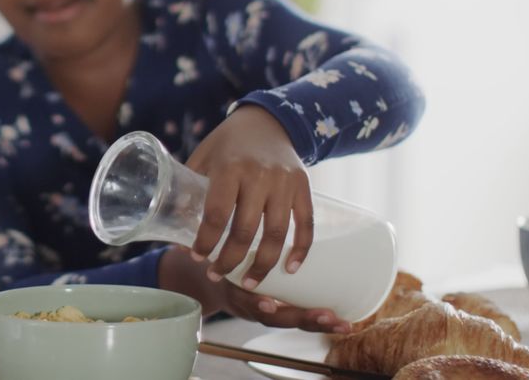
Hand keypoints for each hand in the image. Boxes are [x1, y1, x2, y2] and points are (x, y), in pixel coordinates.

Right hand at [158, 246, 348, 333]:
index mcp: (229, 291)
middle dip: (300, 318)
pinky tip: (339, 318)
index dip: (257, 303)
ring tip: (340, 322)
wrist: (201, 279)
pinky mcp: (275, 307)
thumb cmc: (204, 257)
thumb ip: (201, 232)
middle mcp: (247, 303)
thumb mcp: (200, 247)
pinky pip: (295, 315)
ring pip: (290, 320)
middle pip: (274, 317)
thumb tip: (188, 206)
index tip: (269, 304)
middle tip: (325, 316)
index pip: (244, 301)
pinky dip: (314, 317)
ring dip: (315, 321)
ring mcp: (262, 308)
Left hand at [185, 105, 313, 289]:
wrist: (268, 120)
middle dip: (230, 259)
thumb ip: (189, 188)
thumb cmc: (227, 142)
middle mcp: (260, 175)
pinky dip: (300, 249)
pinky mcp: (304, 186)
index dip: (206, 240)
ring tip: (250, 282)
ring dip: (263, 264)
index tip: (196, 256)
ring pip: (277, 233)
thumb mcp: (203, 156)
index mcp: (230, 167)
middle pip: (246, 230)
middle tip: (216, 275)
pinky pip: (306, 223)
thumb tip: (173, 227)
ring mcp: (285, 181)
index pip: (217, 214)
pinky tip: (289, 269)